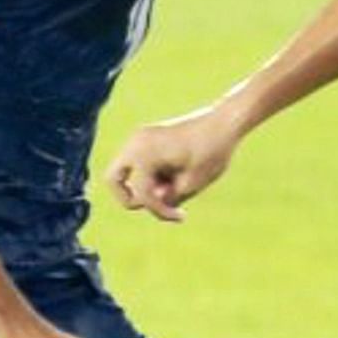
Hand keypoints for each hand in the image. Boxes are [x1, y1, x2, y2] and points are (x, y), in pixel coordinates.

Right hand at [105, 105, 246, 221]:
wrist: (224, 122)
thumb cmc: (211, 151)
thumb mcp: (192, 184)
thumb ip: (168, 200)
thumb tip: (151, 202)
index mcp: (145, 153)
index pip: (141, 195)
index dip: (159, 211)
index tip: (181, 216)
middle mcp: (136, 142)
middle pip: (113, 180)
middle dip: (130, 198)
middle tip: (154, 205)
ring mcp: (140, 137)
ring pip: (126, 172)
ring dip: (145, 186)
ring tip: (177, 185)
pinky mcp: (149, 136)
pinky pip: (139, 162)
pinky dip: (151, 174)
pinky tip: (177, 175)